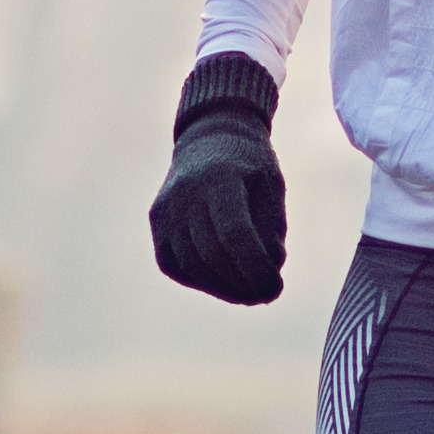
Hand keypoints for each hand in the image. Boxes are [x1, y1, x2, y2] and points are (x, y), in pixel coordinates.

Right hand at [150, 52, 288, 303]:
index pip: (234, 234)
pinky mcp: (157, 222)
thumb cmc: (250, 165)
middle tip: (267, 295)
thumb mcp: (272, 188)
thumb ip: (272, 230)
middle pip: (212, 255)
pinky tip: (224, 283)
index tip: (276, 288)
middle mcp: (185, 193)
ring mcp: (165, 208)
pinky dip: (200, 280)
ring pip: (191, 265)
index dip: (256, 268)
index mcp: (219, 178)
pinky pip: (175, 264)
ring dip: (223, 289)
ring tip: (249, 294)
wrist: (209, 138)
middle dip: (243, 284)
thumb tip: (269, 273)